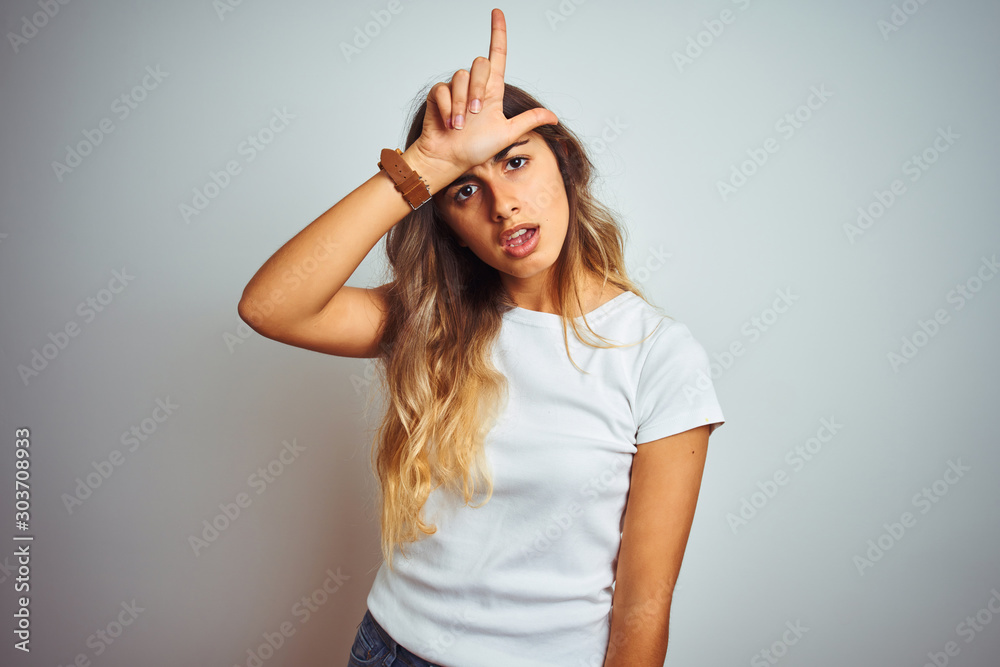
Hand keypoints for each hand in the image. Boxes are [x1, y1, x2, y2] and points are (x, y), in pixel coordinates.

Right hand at [409, 8, 558, 177]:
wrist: (449, 158)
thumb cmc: (475, 149)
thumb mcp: (507, 133)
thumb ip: (528, 121)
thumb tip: (554, 116)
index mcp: (492, 90)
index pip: (497, 55)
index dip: (497, 33)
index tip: (497, 13)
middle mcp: (475, 86)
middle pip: (479, 64)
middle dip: (478, 89)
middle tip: (476, 114)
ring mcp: (456, 89)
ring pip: (461, 77)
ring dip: (462, 105)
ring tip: (460, 125)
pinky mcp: (439, 94)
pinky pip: (444, 90)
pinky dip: (449, 109)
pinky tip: (449, 123)